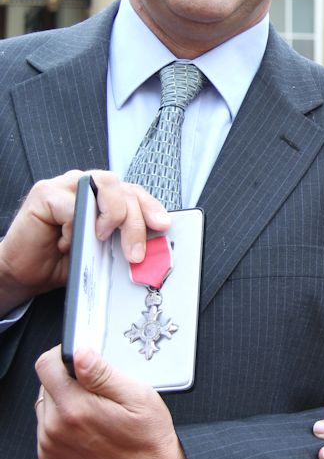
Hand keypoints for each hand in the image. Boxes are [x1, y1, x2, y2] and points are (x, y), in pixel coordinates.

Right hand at [0, 170, 170, 313]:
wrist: (25, 274)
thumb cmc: (63, 261)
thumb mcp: (103, 254)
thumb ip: (123, 243)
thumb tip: (153, 249)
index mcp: (102, 197)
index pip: (133, 192)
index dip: (151, 206)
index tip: (163, 225)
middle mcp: (86, 185)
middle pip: (123, 187)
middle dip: (135, 221)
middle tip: (134, 252)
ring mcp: (65, 185)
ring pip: (104, 184)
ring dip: (112, 214)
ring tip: (103, 238)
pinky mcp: (45, 193)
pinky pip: (71, 204)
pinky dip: (74, 227)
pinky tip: (66, 243)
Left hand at [35, 345, 190, 458]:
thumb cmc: (146, 434)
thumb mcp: (135, 393)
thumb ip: (102, 372)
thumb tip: (80, 354)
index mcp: (75, 408)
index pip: (46, 365)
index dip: (63, 356)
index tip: (79, 360)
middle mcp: (56, 428)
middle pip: (45, 383)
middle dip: (67, 379)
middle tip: (96, 390)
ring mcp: (50, 444)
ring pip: (45, 403)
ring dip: (63, 399)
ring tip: (92, 408)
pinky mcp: (49, 455)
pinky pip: (45, 424)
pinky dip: (61, 419)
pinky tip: (84, 424)